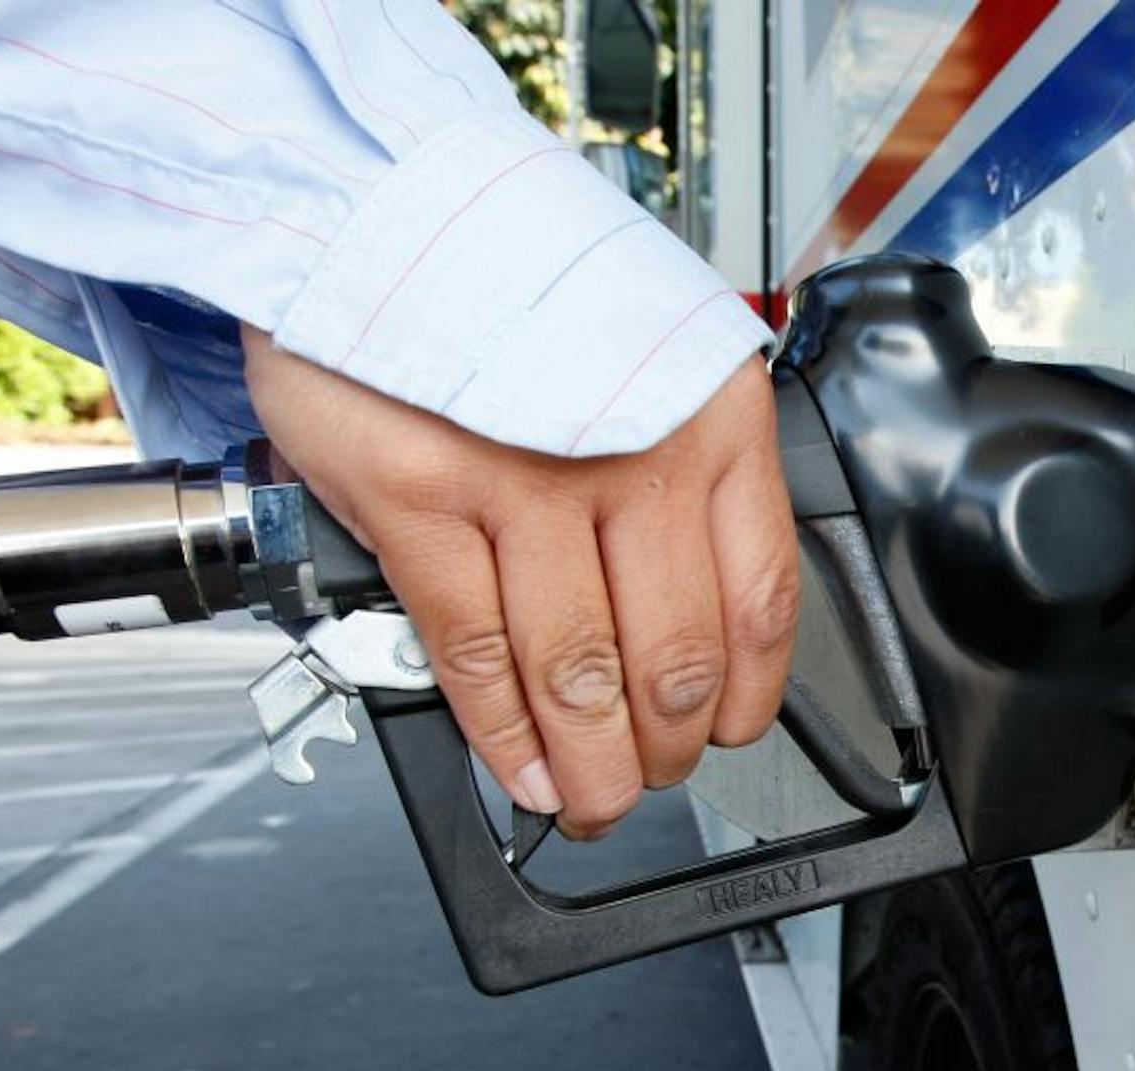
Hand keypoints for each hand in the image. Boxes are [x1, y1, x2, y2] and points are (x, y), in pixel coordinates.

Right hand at [243, 330, 798, 839]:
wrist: (373, 205)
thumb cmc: (513, 287)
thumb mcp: (648, 358)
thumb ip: (679, 472)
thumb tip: (694, 610)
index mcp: (710, 419)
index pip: (761, 600)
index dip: (748, 696)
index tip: (729, 733)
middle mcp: (633, 451)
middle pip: (675, 660)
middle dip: (664, 750)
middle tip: (648, 780)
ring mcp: (526, 477)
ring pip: (581, 674)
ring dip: (589, 766)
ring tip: (586, 801)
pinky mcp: (421, 498)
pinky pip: (476, 651)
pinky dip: (501, 732)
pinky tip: (517, 767)